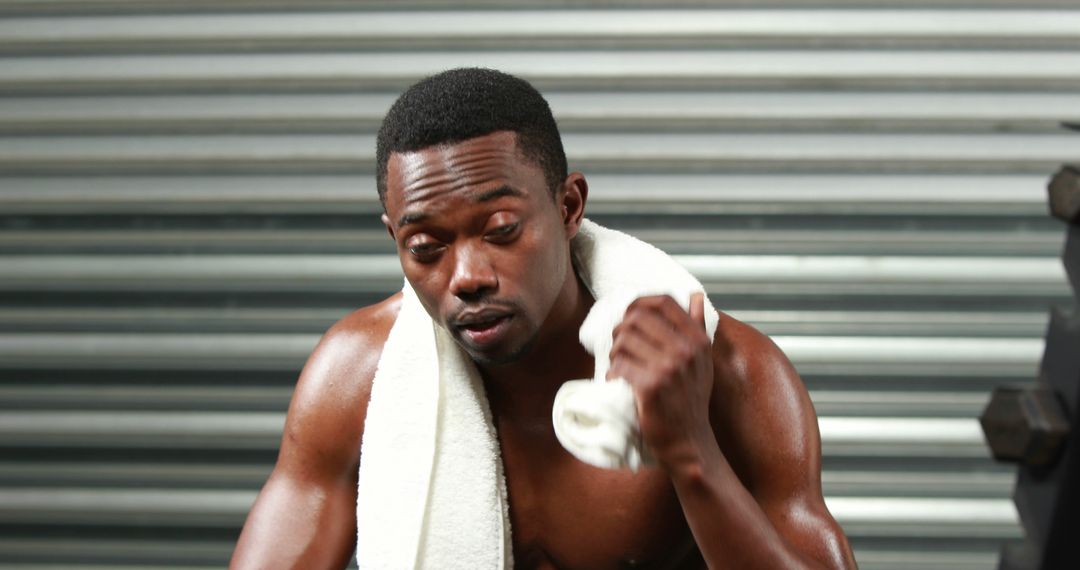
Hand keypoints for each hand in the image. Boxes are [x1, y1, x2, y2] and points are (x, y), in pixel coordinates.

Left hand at [608, 292, 714, 469]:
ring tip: (618, 366)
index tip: (629, 317)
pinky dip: (612, 373)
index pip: (664, 302)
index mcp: (697, 341)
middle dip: (620, 330)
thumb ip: (698, 327)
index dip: (639, 303)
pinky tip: (616, 382)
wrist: (689, 442)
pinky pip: (619, 366)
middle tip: (618, 347)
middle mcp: (686, 351)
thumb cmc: (692, 401)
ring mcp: (669, 368)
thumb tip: (695, 295)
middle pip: (637, 318)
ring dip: (614, 352)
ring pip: (623, 340)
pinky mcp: (651, 386)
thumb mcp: (702, 362)